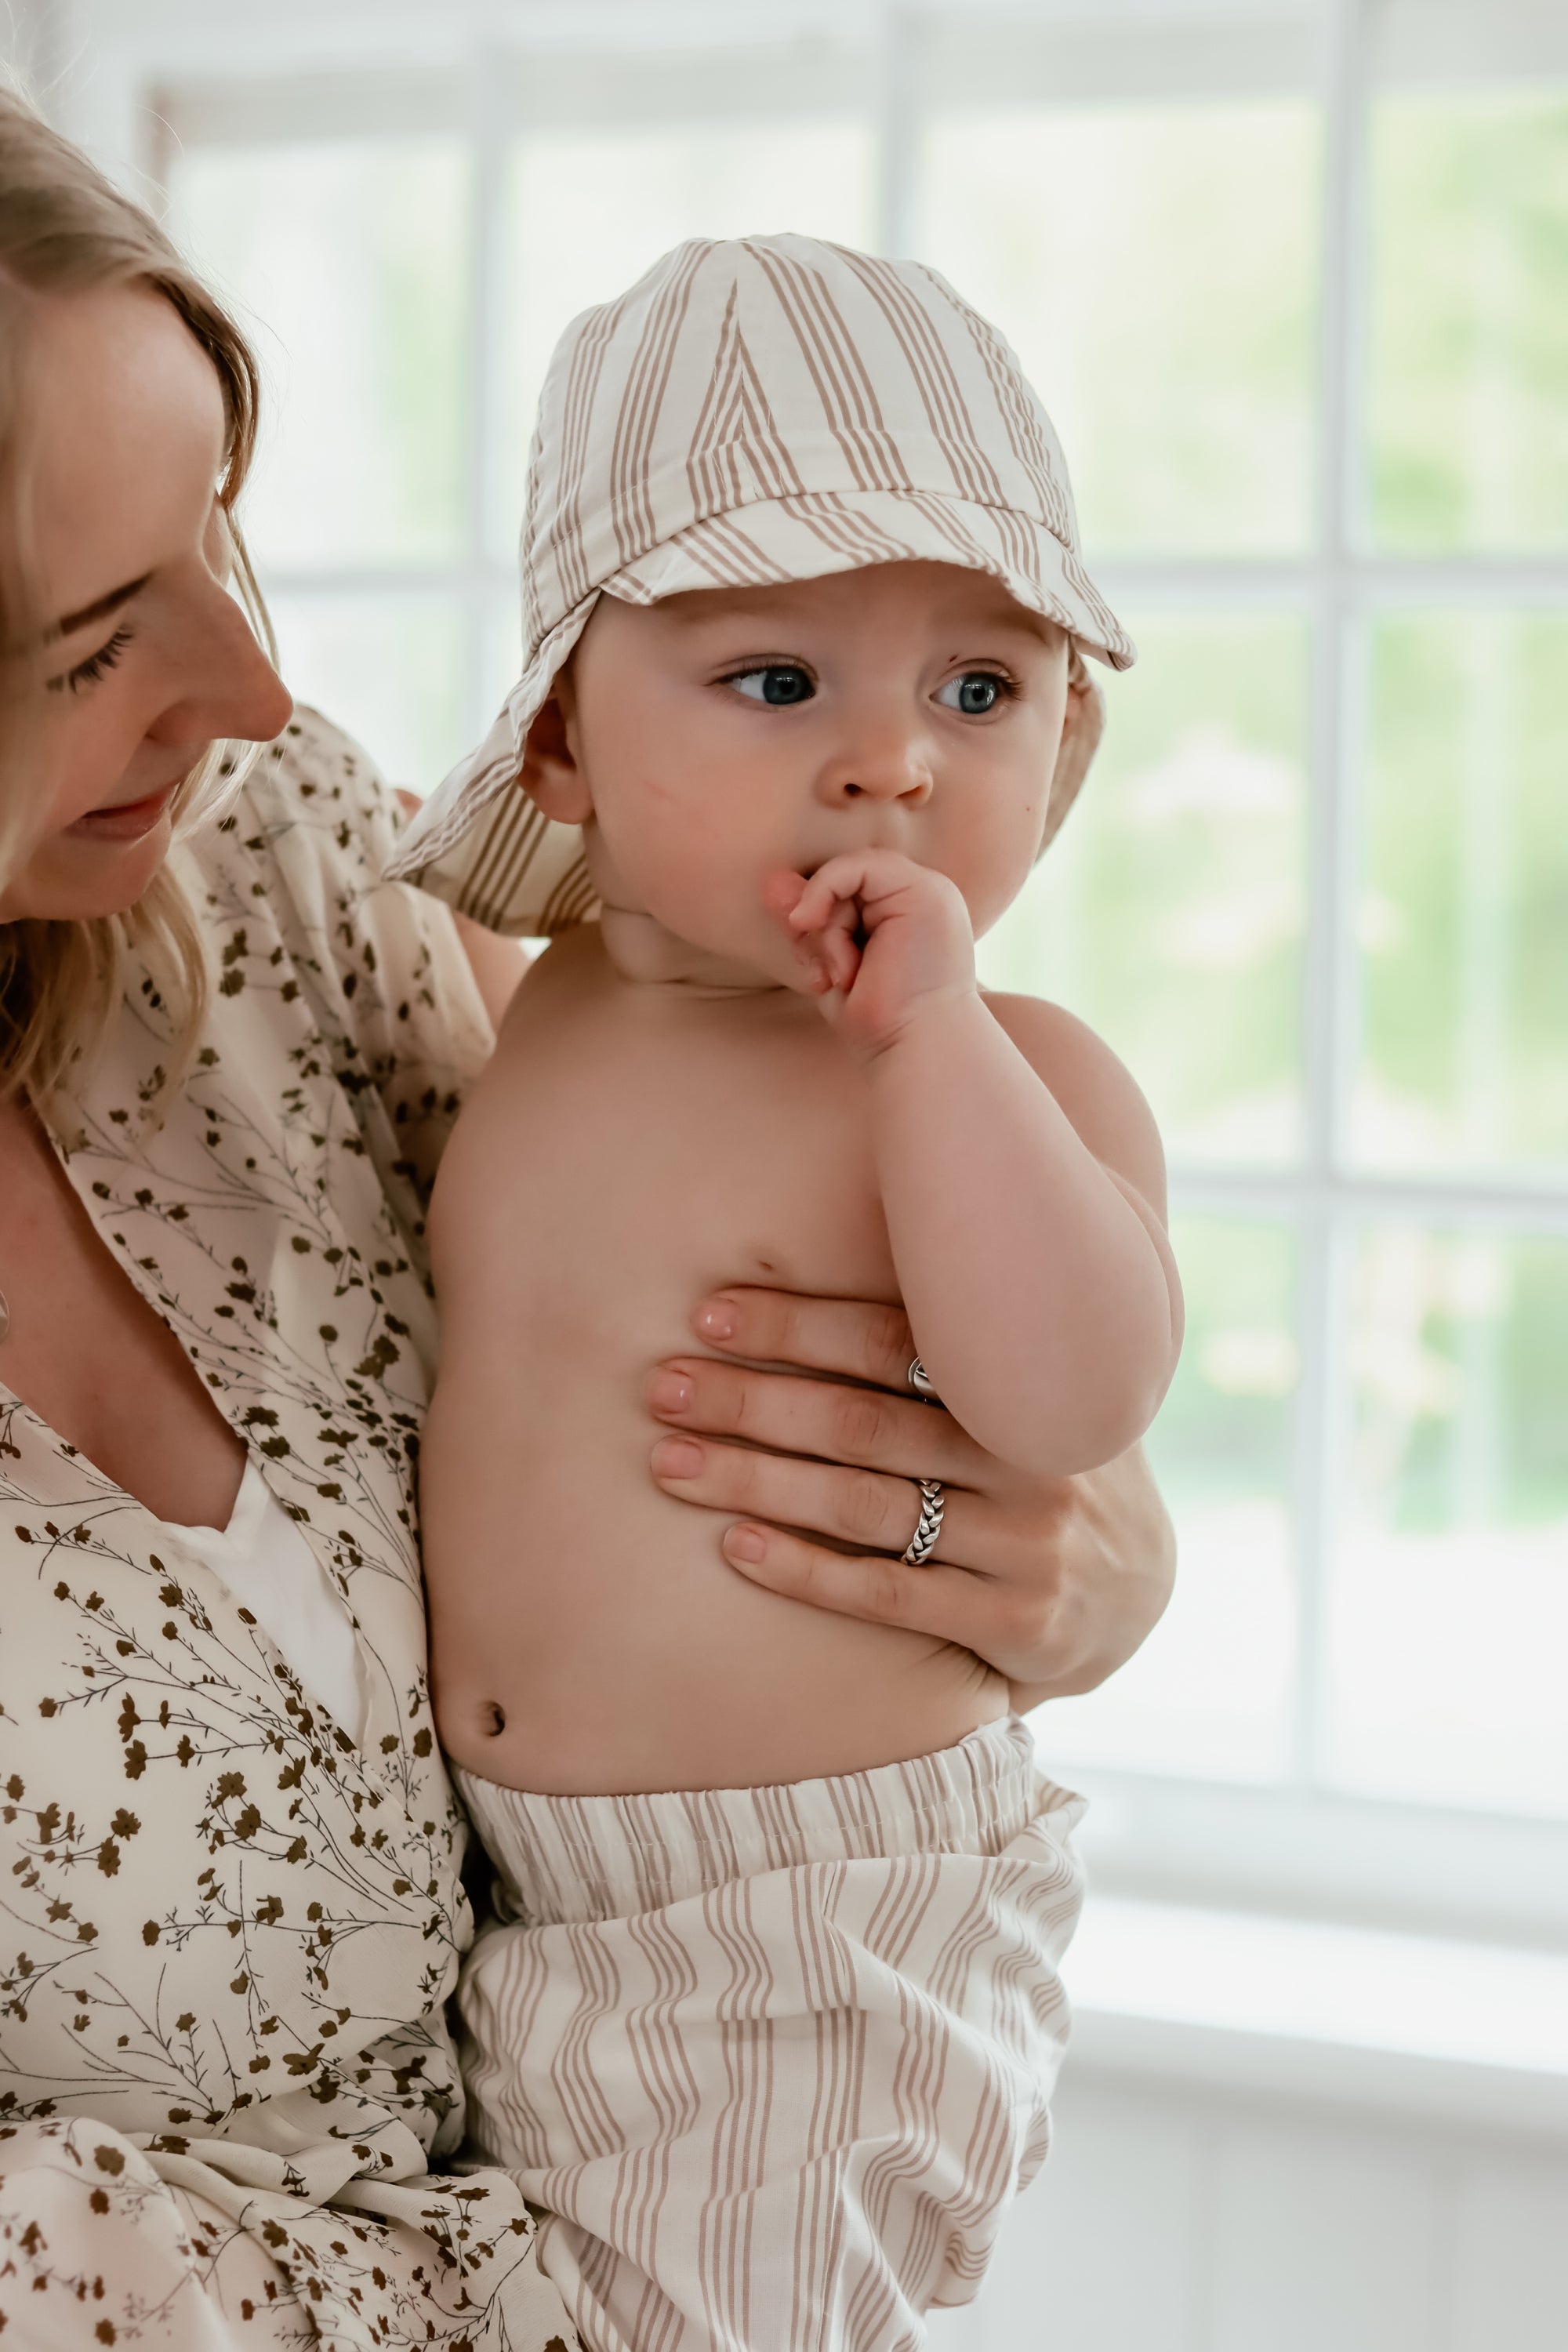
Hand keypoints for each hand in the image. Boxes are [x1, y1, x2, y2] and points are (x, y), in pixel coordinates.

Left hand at [647, 1286, 1175, 1704]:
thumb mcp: (1022, 1387)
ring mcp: (1027, 1543)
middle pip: (862, 1423)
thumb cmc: (1036, 1463)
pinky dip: (805, 1570)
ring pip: (863, 1507)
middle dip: (751, 1400)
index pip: (892, 1340)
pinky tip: (734, 1548)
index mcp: (1020, 1382)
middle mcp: (1030, 1456)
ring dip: (755, 1482)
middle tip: (661, 1387)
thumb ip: (953, 1335)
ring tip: (670, 1463)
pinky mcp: (1016, 1622)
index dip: (797, 1323)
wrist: (1135, 1594)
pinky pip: (888, 1595)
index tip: (708, 1313)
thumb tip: (857, 1225)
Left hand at [764, 851, 975, 1054]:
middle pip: (844, 880)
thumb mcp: (830, 965)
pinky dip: (827, 901)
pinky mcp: (923, 892)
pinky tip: (838, 955)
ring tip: (843, 976)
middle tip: (823, 976)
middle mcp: (919, 896)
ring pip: (847, 874)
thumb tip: (770, 881)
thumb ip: (807, 925)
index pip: (846, 890)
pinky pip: (854, 868)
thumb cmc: (879, 1022)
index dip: (817, 919)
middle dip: (817, 924)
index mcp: (906, 913)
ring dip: (828, 927)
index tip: (816, 974)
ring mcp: (926, 890)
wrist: (915, 1048)